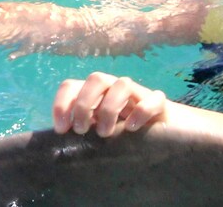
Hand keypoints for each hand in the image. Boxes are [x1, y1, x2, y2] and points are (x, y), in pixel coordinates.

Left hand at [52, 72, 167, 138]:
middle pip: (96, 79)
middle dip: (84, 104)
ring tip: (104, 133)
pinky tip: (132, 128)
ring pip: (122, 84)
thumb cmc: (121, 130)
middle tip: (82, 130)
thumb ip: (83, 129)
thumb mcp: (97, 129)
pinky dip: (141, 111)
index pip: (72, 86)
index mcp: (94, 92)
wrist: (162, 128)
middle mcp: (113, 87)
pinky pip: (152, 99)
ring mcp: (137, 92)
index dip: (62, 104)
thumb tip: (60, 142)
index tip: (61, 129)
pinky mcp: (158, 102)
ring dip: (109, 108)